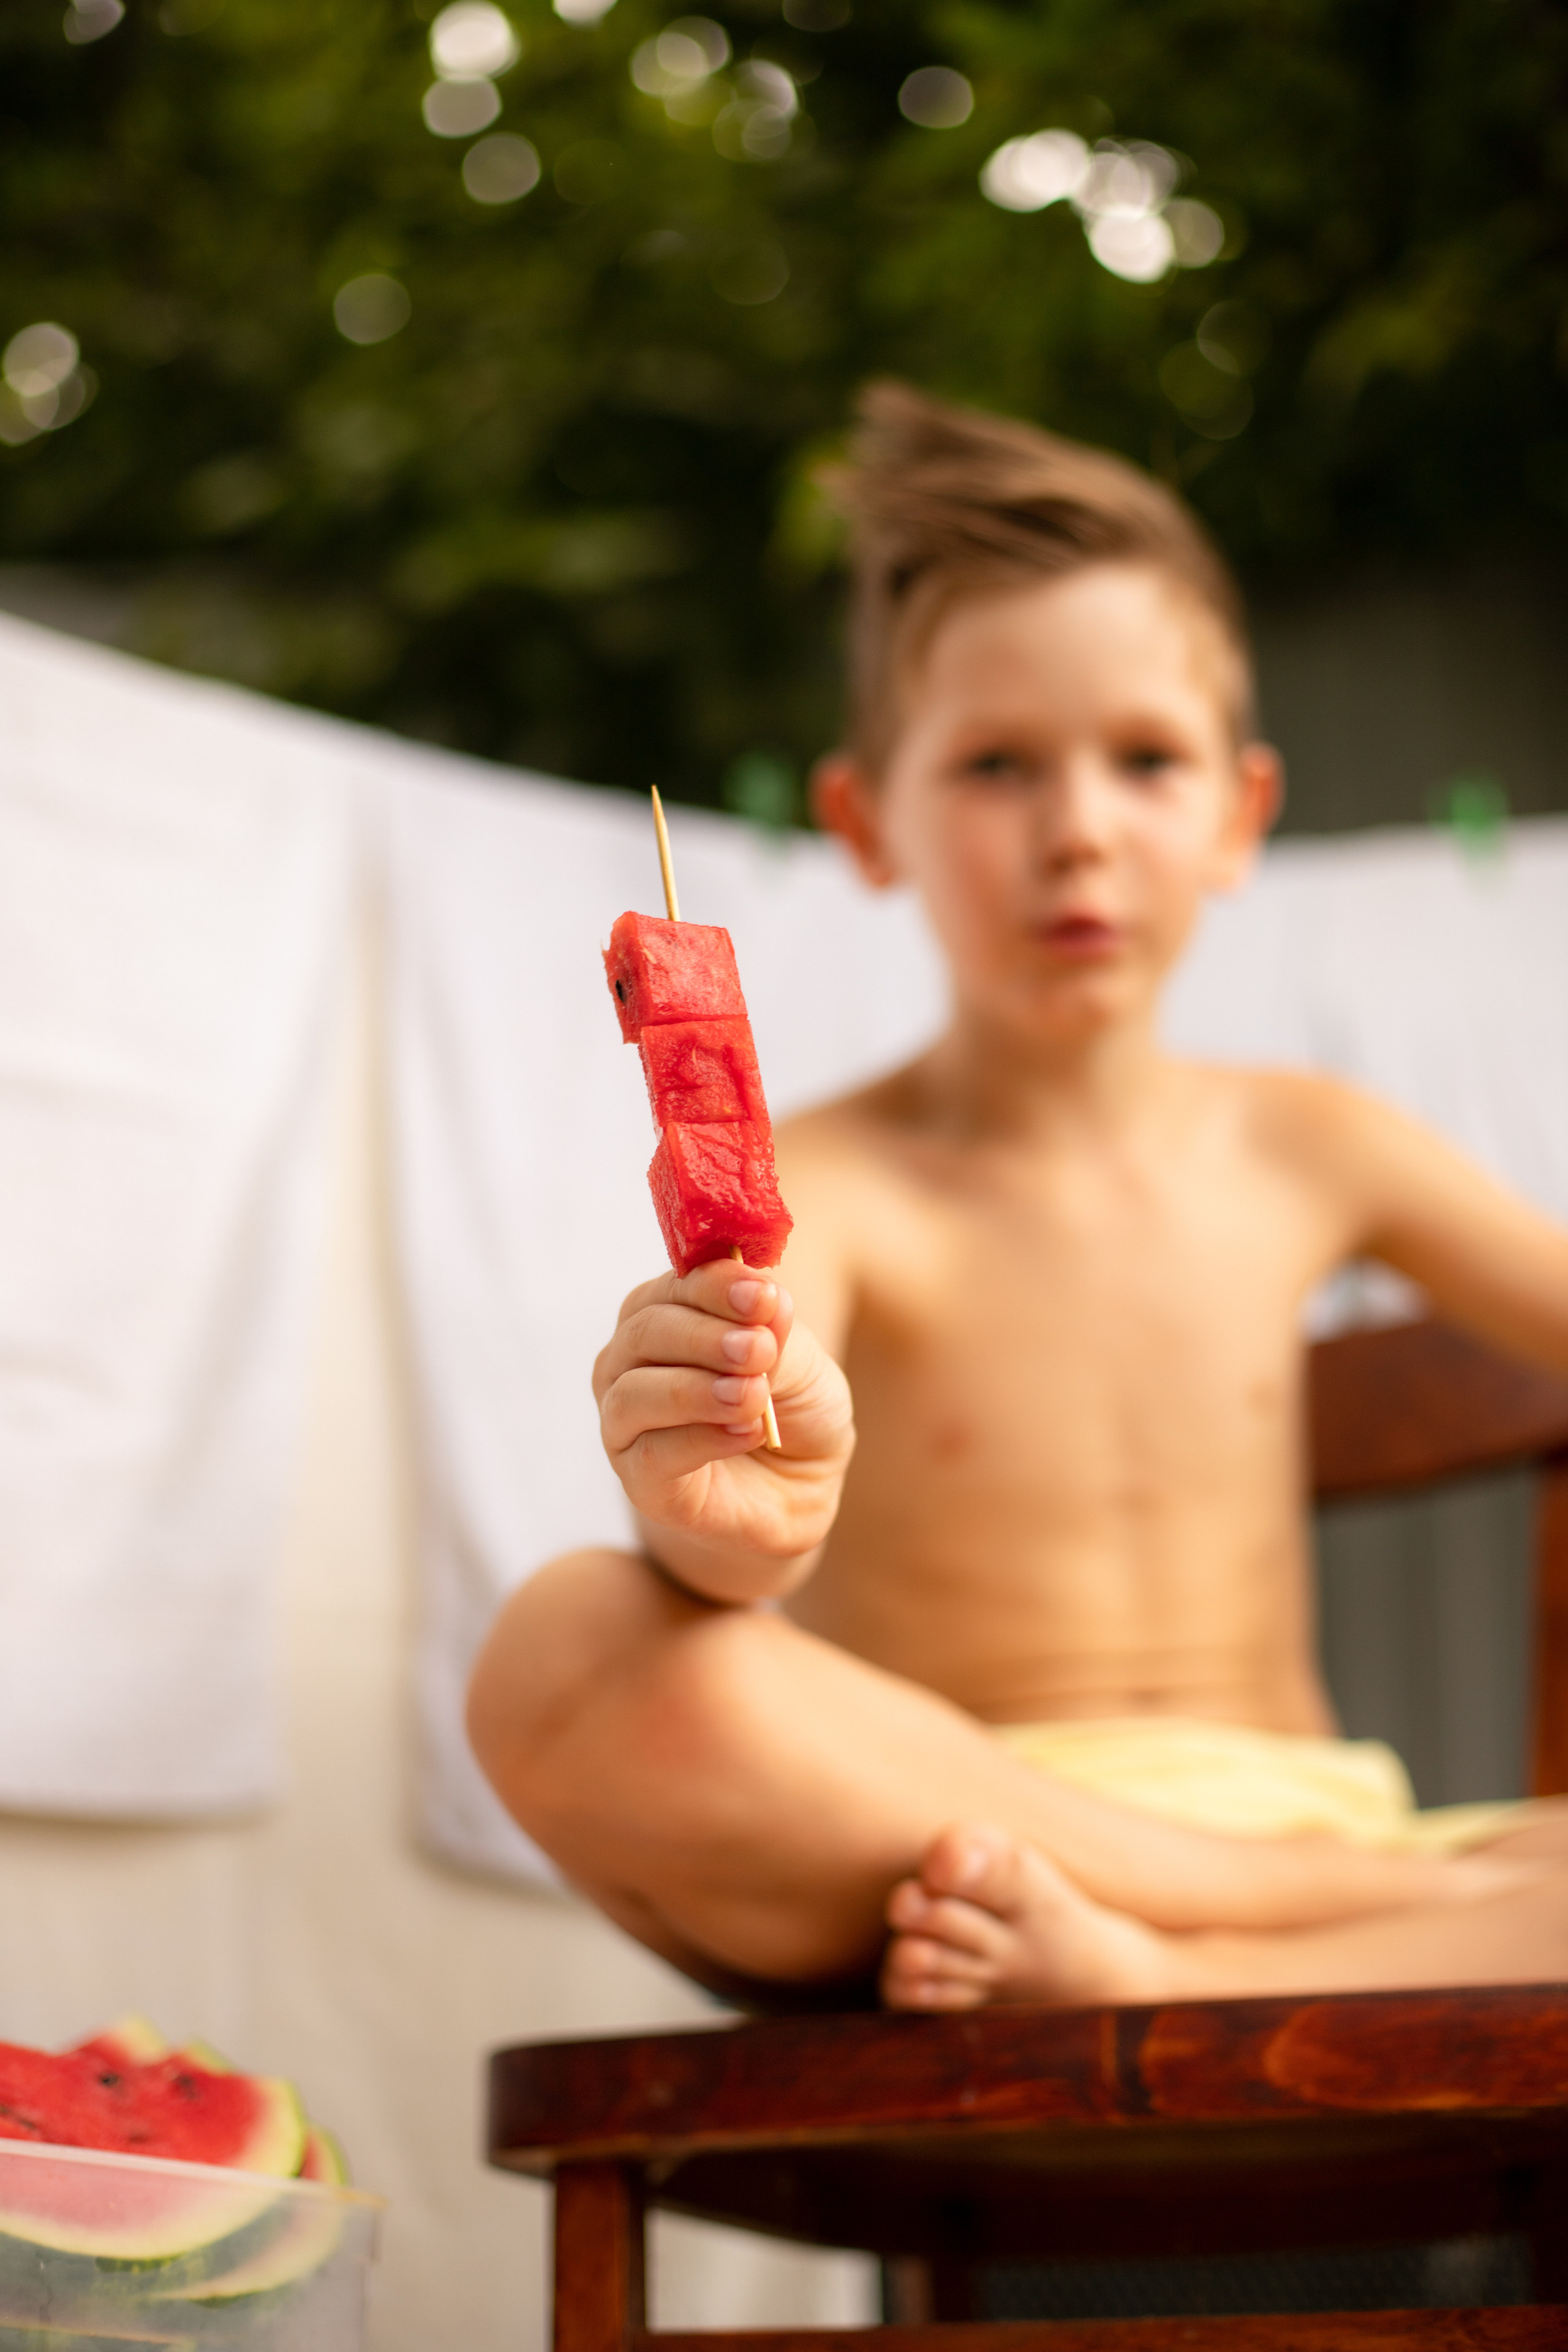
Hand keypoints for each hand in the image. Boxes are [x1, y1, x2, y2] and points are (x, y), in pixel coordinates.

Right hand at [592, 1259, 854, 1590]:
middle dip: (705, 1336)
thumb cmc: (791, 1411)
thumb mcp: (803, 1365)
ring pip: (635, 1392)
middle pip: (647, 1331)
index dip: (717, 1286)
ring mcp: (626, 1419)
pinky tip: (746, 1433)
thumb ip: (776, 1334)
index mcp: (668, 1313)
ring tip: (752, 1395)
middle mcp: (632, 1360)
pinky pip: (654, 1452)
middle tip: (759, 1350)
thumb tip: (767, 1297)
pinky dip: (702, 1438)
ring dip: (696, 1389)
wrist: (798, 1490)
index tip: (763, 1296)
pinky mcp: (638, 1477)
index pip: (676, 1285)